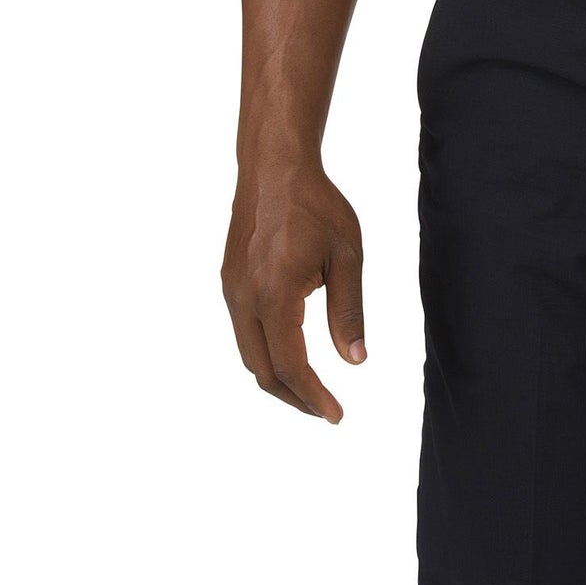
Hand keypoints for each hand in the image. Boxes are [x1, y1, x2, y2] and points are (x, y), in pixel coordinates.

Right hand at [221, 163, 366, 421]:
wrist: (275, 168)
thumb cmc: (317, 206)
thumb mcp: (347, 256)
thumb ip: (349, 311)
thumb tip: (355, 361)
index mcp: (274, 295)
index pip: (291, 365)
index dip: (313, 396)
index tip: (336, 416)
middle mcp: (244, 299)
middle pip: (263, 371)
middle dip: (294, 397)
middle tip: (326, 410)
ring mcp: (232, 292)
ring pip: (249, 355)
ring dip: (278, 378)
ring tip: (311, 389)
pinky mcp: (229, 282)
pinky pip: (244, 332)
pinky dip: (266, 353)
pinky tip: (291, 351)